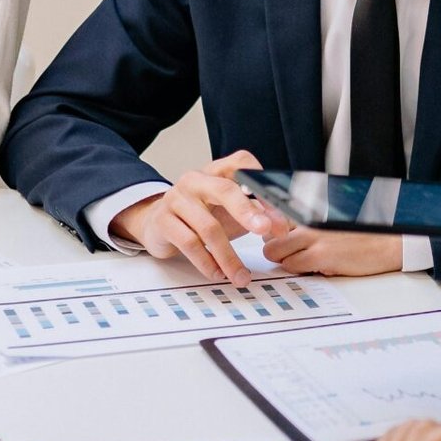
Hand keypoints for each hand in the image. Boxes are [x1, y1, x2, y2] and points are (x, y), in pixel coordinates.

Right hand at [111, 151, 291, 282]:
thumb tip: (282, 225)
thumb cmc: (201, 215)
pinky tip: (218, 273)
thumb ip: (256, 213)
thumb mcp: (230, 211)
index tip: (279, 210)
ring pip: (209, 227)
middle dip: (248, 212)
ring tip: (241, 276)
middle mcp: (196, 180)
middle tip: (266, 231)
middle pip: (225, 190)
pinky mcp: (164, 220)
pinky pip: (190, 243)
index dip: (262, 186)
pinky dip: (208, 262)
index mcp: (216, 171)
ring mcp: (177, 198)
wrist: (158, 222)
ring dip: (229, 256)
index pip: (242, 164)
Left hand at [260, 227, 401, 277]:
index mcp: (312, 212)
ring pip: (276, 254)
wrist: (390, 242)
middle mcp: (308, 221)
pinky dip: (301, 271)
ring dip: (289, 262)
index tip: (282, 243)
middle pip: (270, 239)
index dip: (276, 237)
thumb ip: (309, 227)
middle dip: (277, 252)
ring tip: (310, 263)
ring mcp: (313, 237)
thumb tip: (285, 236)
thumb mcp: (332, 224)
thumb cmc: (365, 235)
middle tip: (294, 257)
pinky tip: (320, 267)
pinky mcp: (320, 255)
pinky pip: (293, 266)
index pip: (275, 221)